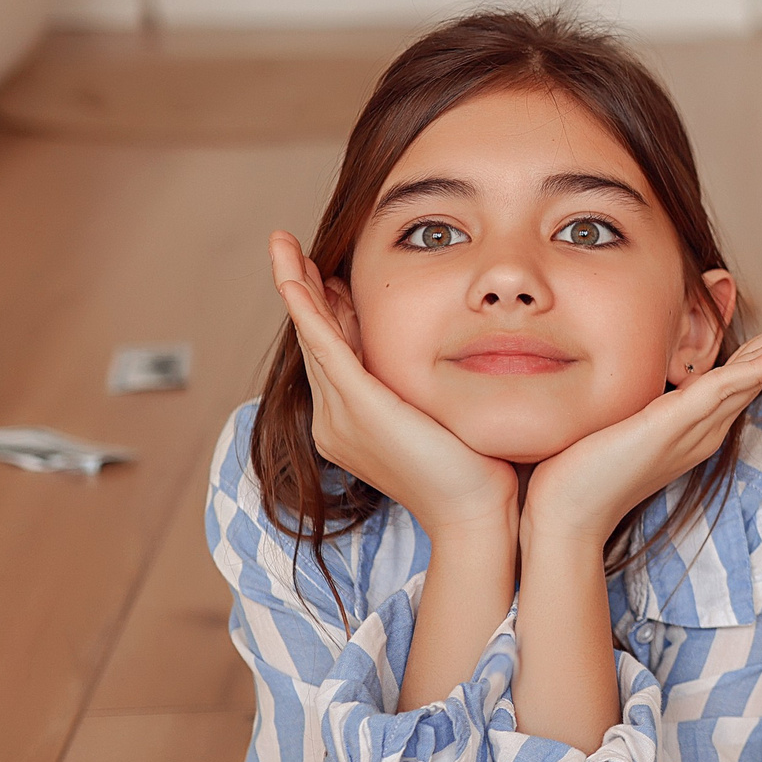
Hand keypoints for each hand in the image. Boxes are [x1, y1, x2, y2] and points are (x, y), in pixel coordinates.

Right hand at [271, 230, 516, 536]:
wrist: (477, 515)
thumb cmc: (476, 472)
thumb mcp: (440, 415)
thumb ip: (425, 384)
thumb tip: (441, 349)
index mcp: (351, 423)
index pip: (333, 352)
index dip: (327, 309)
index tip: (326, 272)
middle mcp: (335, 421)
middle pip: (316, 340)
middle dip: (304, 290)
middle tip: (290, 247)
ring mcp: (341, 417)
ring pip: (314, 337)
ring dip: (298, 288)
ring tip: (284, 247)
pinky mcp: (361, 409)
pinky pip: (327, 347)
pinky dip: (310, 311)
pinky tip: (298, 280)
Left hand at [522, 289, 761, 550]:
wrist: (563, 514)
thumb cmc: (578, 467)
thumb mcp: (618, 415)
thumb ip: (638, 395)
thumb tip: (632, 366)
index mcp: (700, 418)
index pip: (750, 366)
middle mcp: (709, 421)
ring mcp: (697, 424)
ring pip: (761, 368)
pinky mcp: (675, 425)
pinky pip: (726, 390)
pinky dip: (759, 368)